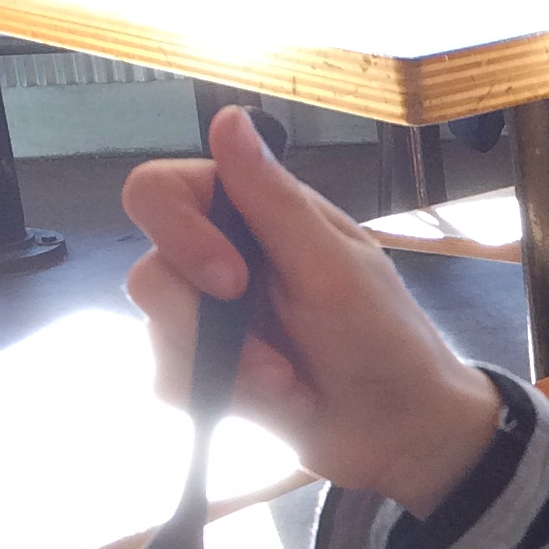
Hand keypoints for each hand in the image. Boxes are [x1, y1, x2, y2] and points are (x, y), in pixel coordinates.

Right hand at [123, 105, 501, 513]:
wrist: (400, 433)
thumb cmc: (385, 338)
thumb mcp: (334, 267)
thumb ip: (272, 200)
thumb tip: (228, 116)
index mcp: (256, 214)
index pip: (161, 191)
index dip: (177, 232)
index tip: (229, 279)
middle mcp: (223, 256)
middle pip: (148, 272)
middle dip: (205, 325)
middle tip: (268, 352)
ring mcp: (211, 316)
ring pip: (156, 332)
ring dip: (229, 367)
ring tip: (288, 381)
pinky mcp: (207, 370)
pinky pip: (168, 379)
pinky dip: (224, 396)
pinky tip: (278, 399)